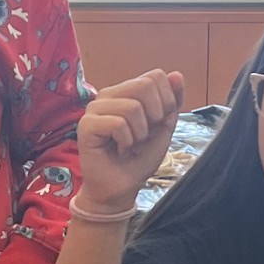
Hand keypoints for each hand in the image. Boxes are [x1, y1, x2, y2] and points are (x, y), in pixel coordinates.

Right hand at [74, 70, 184, 211]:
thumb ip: (172, 102)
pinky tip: (119, 150)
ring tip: (129, 145)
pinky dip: (126, 142)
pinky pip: (118, 124)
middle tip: (143, 136)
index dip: (166, 101)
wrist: (121, 188)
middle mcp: (109, 95)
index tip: (157, 124)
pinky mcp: (86, 125)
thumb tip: (176, 74)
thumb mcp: (164, 128)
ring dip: (139, 134)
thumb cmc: (139, 159)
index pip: (154, 76)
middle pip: (144, 85)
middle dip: (154, 116)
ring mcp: (95, 108)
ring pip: (132, 107)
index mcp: (127, 92)